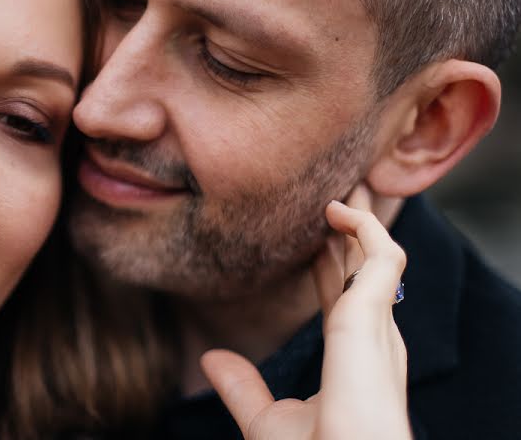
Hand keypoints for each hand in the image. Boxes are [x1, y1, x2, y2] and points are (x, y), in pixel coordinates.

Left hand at [200, 185, 411, 439]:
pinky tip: (336, 209)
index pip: (343, 296)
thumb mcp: (268, 419)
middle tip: (338, 189)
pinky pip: (383, 255)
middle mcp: (372, 340)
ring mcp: (376, 327)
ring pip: (378, 252)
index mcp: (354, 359)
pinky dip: (365, 226)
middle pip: (366, 267)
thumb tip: (211, 359)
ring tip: (341, 179)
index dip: (331, 262)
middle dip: (354, 227)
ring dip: (362, 214)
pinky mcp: (372, 317)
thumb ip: (243, 387)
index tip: (315, 233)